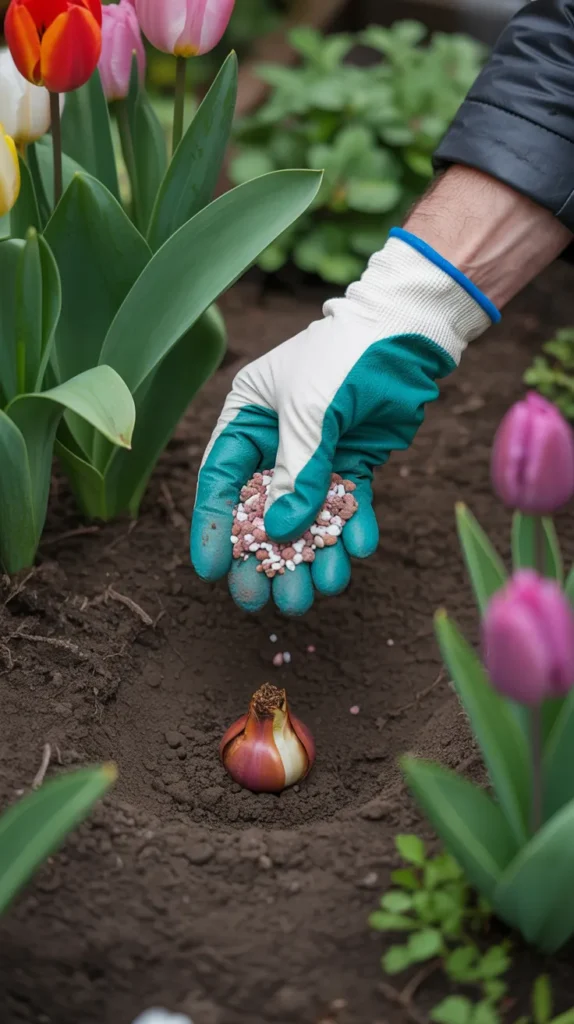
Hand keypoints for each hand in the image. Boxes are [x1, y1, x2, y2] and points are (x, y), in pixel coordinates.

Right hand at [191, 229, 496, 614]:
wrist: (410, 330)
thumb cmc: (346, 356)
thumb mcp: (310, 412)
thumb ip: (296, 474)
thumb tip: (283, 533)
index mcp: (246, 418)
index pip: (220, 480)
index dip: (214, 528)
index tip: (213, 570)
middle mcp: (275, 440)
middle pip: (262, 511)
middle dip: (264, 556)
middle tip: (262, 599)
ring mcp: (316, 454)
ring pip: (306, 517)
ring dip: (310, 556)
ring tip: (313, 594)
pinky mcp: (354, 462)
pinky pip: (348, 505)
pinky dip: (353, 529)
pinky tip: (358, 551)